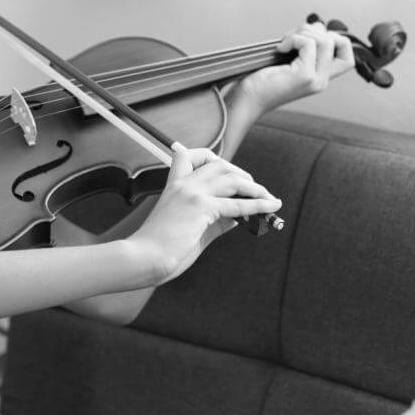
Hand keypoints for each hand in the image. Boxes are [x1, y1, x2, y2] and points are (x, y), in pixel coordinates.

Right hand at [125, 143, 281, 282]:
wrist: (143, 259)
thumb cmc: (161, 248)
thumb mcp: (192, 228)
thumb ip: (215, 219)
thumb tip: (241, 215)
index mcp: (174, 185)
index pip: (189, 155)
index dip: (212, 158)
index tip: (229, 172)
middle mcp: (184, 184)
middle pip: (220, 164)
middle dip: (243, 175)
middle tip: (257, 190)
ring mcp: (192, 194)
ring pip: (232, 179)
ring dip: (256, 188)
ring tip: (270, 199)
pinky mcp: (201, 208)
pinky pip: (238, 203)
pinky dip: (259, 205)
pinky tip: (272, 207)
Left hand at [230, 20, 354, 115]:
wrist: (247, 100)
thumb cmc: (261, 80)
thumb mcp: (289, 59)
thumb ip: (306, 45)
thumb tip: (317, 25)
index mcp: (320, 78)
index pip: (347, 56)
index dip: (337, 39)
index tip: (312, 36)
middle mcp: (322, 81)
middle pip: (342, 44)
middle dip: (318, 31)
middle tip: (295, 37)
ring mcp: (315, 80)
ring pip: (325, 40)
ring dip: (303, 33)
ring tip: (285, 42)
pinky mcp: (304, 76)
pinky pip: (308, 44)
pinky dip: (293, 39)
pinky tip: (279, 49)